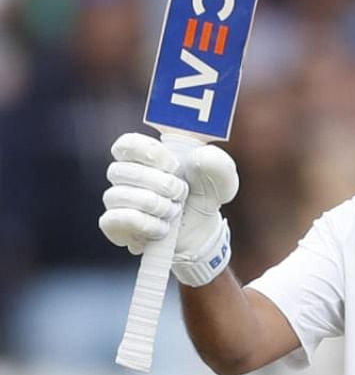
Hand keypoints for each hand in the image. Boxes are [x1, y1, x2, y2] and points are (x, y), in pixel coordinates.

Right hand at [99, 132, 238, 285]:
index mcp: (145, 155)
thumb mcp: (220, 178)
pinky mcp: (114, 224)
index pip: (127, 143)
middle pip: (119, 170)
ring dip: (156, 205)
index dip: (149, 153)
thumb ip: (217, 163)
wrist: (202, 231)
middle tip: (182, 193)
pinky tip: (163, 228)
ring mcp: (116, 199)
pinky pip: (116, 219)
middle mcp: (124, 175)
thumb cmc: (203, 195)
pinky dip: (146, 224)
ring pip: (118, 195)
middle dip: (161, 184)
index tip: (174, 165)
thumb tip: (200, 156)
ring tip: (175, 211)